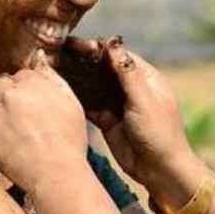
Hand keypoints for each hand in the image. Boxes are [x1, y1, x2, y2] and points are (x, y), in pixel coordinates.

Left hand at [0, 54, 89, 191]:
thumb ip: (53, 78)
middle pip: (1, 83)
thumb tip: (38, 56)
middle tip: (15, 108)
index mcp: (34, 83)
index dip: (26, 87)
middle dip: (7, 93)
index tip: (30, 99)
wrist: (56, 171)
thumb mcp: (71, 103)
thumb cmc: (69, 140)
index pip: (23, 74)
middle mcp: (11, 94)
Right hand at [66, 36, 195, 186]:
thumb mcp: (144, 101)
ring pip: (95, 86)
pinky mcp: (109, 121)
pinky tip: (59, 91)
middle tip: (58, 53)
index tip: (75, 43)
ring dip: (78, 79)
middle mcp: (132, 89)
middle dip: (83, 61)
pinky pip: (91, 105)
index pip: (119, 56)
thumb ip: (127, 74)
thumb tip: (113, 44)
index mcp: (146, 78)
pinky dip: (78, 99)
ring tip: (53, 69)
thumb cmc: (159, 133)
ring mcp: (119, 105)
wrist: (161, 170)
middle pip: (104, 69)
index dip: (98, 48)